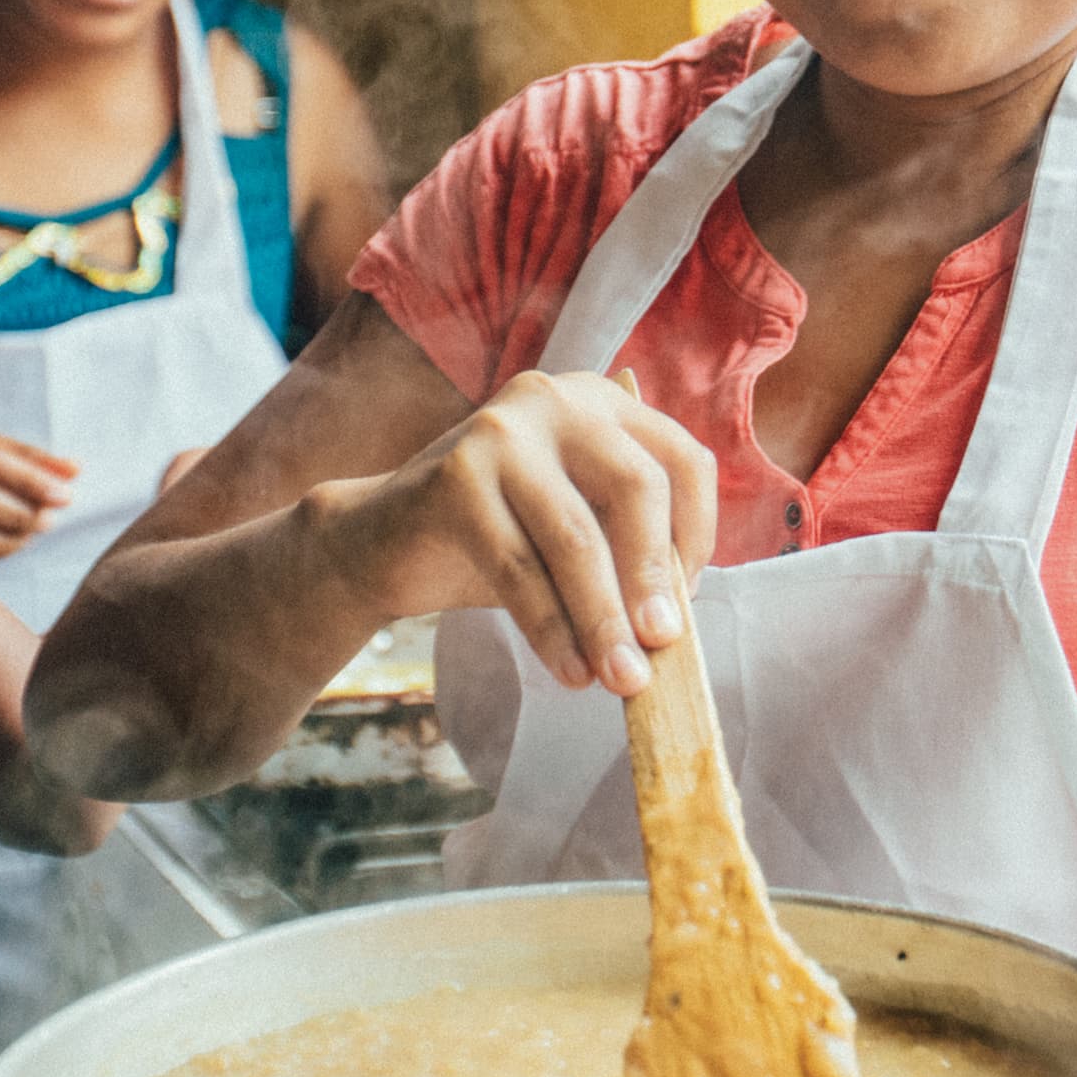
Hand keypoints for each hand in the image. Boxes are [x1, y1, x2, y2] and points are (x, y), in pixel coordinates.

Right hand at [323, 369, 713, 696]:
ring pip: (576, 536)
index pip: (682, 460)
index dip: (697, 535)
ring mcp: (501, 430)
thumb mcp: (575, 533)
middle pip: (636, 488)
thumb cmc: (495, 542)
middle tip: (662, 647)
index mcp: (602, 403)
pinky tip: (570, 670)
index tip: (685, 603)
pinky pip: (519, 566)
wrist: (379, 543)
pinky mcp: (454, 474)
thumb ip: (625, 553)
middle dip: (652, 578)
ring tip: (620, 678)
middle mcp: (556, 398)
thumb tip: (677, 622)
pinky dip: (551, 628)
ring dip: (603, 618)